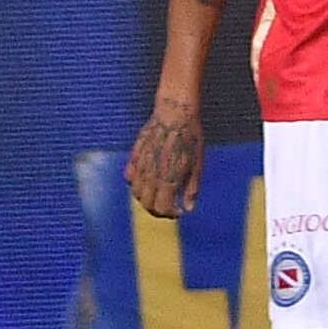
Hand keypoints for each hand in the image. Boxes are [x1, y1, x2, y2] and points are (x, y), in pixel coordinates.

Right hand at [127, 101, 203, 218]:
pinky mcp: (134, 155)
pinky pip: (129, 177)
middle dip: (158, 210)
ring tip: (160, 197)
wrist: (175, 114)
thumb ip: (191, 188)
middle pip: (147, 203)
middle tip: (169, 208)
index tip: (178, 212)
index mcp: (169, 179)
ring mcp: (140, 165)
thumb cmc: (190, 139)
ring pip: (136, 192)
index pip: (162, 208)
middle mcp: (151, 174)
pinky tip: (149, 182)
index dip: (170, 214)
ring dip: (146, 199)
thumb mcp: (198, 165)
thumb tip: (188, 209)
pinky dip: (136, 185)